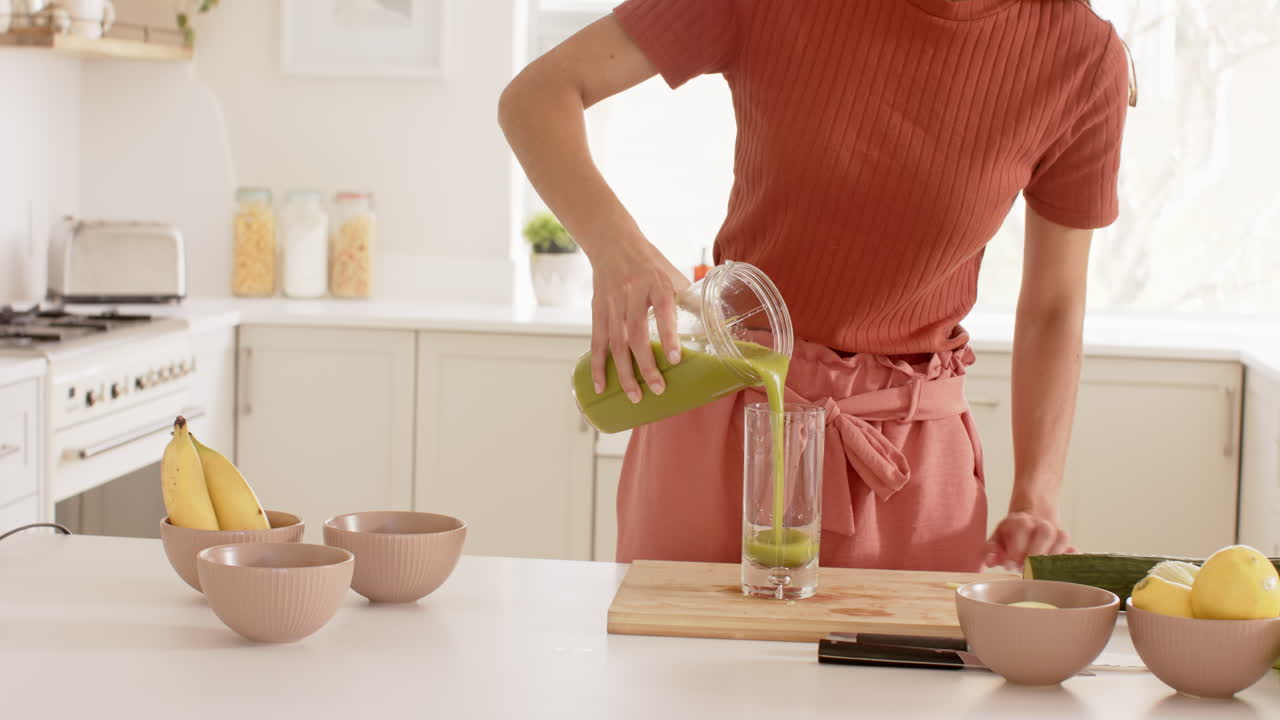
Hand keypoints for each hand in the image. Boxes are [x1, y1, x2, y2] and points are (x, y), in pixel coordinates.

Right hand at [588, 239, 690, 402]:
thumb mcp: (673, 274)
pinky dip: (598, 365)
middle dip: (646, 365)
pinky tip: (600, 385)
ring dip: (624, 373)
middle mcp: (631, 294)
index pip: (663, 311)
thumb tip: (717, 323)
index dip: (668, 336)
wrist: (613, 243)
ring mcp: (611, 304)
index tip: (676, 359)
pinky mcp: (598, 311)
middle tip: (658, 389)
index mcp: (656, 283)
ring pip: (615, 344)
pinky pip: (597, 342)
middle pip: (635, 335)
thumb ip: (691, 299)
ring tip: (635, 396)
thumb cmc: (649, 262)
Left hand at [984, 508, 1073, 570]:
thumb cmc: (1012, 534)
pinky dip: (1071, 558)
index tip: (1010, 565)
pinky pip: (1073, 549)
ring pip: (1062, 538)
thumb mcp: (997, 538)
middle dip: (1036, 553)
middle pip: (1045, 532)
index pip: (1022, 529)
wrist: (1031, 519)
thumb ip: (991, 550)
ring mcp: (1056, 531)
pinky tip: (1066, 568)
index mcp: (1020, 520)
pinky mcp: (1066, 543)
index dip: (1016, 548)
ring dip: (1052, 556)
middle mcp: (1041, 523)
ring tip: (1041, 571)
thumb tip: (990, 562)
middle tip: (1027, 569)